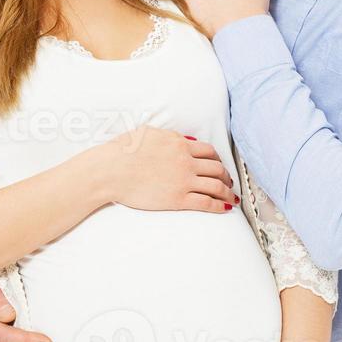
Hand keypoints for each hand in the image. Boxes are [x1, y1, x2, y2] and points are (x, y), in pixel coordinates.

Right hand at [103, 127, 238, 213]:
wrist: (111, 170)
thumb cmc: (123, 151)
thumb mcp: (149, 133)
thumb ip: (170, 136)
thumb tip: (186, 140)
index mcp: (179, 144)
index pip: (209, 151)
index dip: (218, 159)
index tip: (220, 165)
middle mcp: (185, 161)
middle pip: (217, 168)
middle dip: (226, 176)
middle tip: (228, 182)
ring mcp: (183, 181)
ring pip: (216, 186)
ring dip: (227, 192)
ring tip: (230, 197)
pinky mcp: (178, 199)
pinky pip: (206, 203)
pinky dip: (219, 206)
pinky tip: (224, 209)